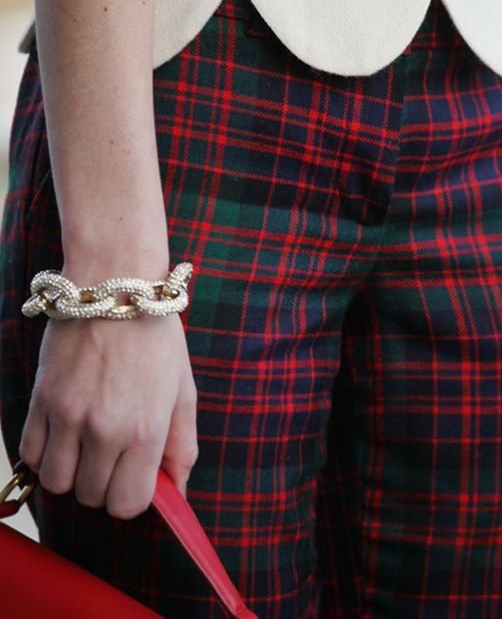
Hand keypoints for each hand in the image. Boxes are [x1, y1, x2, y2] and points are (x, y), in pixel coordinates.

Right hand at [18, 256, 198, 517]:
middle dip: (103, 483)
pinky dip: (44, 451)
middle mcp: (105, 428)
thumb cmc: (155, 336)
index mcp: (146, 429)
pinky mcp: (41, 398)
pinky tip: (63, 430)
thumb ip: (182, 445)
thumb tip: (177, 490)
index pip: (128, 505)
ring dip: (71, 471)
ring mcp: (68, 415)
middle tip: (112, 453)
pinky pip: (29, 453)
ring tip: (85, 442)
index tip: (134, 476)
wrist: (115, 284)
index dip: (131, 497)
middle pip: (91, 497)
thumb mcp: (183, 389)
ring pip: (56, 482)